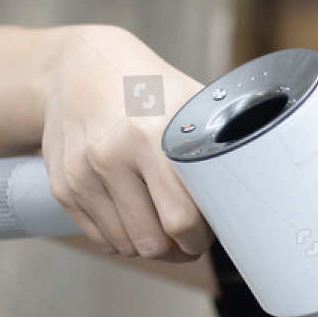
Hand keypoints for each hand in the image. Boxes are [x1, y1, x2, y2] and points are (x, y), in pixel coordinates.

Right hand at [40, 25, 212, 260]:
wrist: (78, 66)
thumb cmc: (144, 86)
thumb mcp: (187, 101)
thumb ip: (216, 142)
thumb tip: (255, 183)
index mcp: (149, 135)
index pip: (181, 219)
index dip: (200, 237)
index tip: (208, 233)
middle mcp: (110, 156)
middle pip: (152, 242)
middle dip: (178, 249)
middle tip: (189, 238)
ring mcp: (81, 173)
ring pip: (125, 246)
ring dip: (150, 246)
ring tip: (163, 226)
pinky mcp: (62, 186)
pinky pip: (99, 238)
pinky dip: (121, 239)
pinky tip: (135, 217)